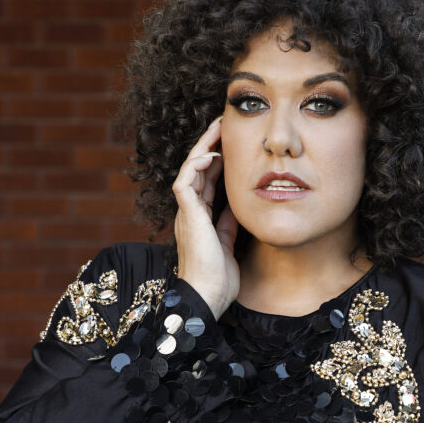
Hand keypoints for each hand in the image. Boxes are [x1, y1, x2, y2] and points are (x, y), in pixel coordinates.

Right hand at [172, 117, 239, 319]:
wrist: (207, 298)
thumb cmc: (218, 279)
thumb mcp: (229, 244)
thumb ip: (229, 224)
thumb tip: (238, 205)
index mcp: (199, 218)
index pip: (206, 181)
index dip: (217, 162)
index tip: (232, 145)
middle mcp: (190, 212)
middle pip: (197, 169)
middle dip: (210, 145)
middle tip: (224, 125)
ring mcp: (186, 213)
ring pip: (190, 170)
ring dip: (203, 147)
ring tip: (218, 128)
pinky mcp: (187, 216)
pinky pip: (185, 183)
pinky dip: (197, 166)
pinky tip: (212, 154)